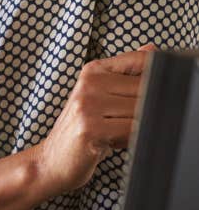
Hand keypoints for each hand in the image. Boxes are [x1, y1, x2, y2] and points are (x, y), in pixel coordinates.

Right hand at [31, 44, 155, 196]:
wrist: (52, 160)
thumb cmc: (81, 130)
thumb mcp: (100, 97)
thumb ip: (125, 74)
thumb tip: (152, 49)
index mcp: (93, 70)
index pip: (141, 62)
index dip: (156, 79)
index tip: (152, 96)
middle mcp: (89, 84)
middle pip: (146, 89)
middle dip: (148, 109)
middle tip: (127, 122)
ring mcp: (88, 105)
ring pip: (141, 110)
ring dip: (139, 126)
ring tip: (118, 133)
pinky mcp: (90, 128)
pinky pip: (132, 130)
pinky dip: (132, 139)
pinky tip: (114, 142)